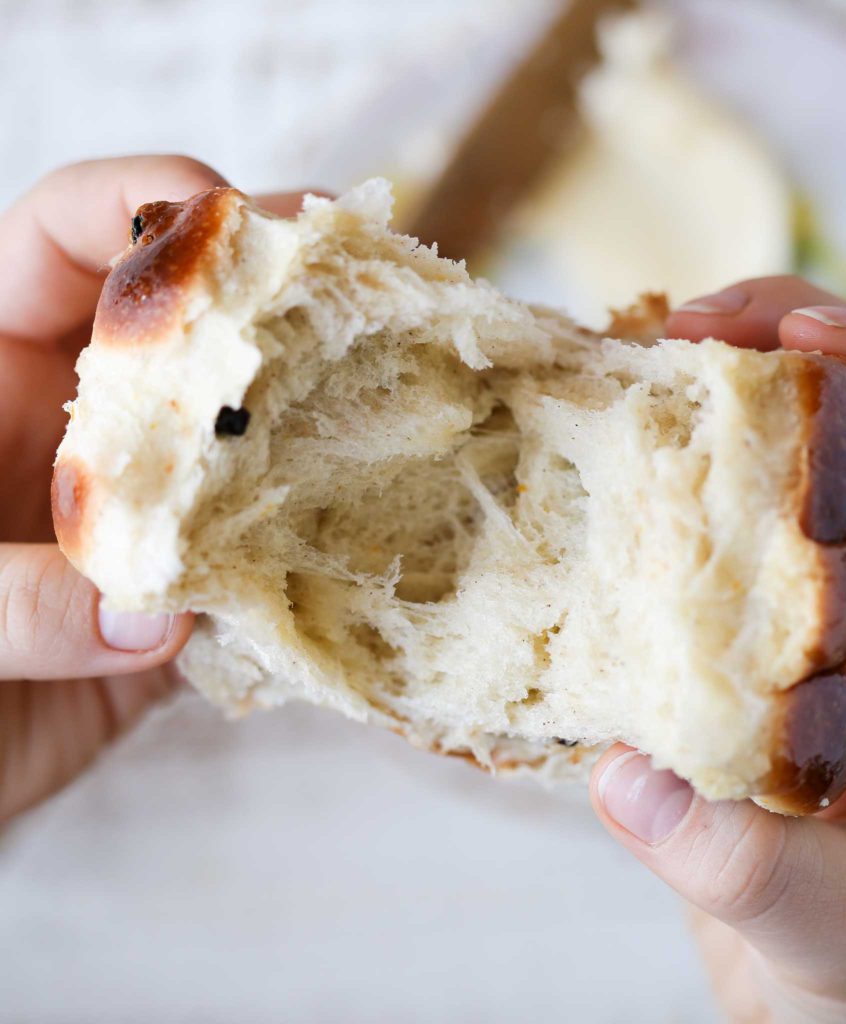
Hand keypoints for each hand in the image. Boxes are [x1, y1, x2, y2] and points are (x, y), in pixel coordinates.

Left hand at [0, 156, 323, 823]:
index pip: (68, 234)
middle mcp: (74, 425)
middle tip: (365, 295)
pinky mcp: (176, 597)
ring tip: (390, 413)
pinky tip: (357, 553)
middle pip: (187, 323)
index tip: (243, 228)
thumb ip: (11, 603)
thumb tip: (155, 616)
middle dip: (276, 296)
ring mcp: (135, 509)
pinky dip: (304, 563)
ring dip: (311, 429)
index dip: (154, 203)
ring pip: (238, 442)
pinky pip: (254, 565)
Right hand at [589, 277, 845, 1021]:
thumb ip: (754, 867)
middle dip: (796, 350)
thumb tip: (629, 779)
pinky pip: (727, 540)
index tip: (804, 330)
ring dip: (726, 409)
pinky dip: (674, 496)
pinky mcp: (766, 647)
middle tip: (690, 328)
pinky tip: (610, 480)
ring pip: (799, 468)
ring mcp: (840, 619)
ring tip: (637, 374)